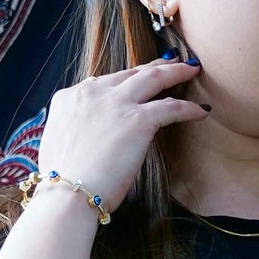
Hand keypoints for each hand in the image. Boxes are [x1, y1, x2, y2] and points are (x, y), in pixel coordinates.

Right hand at [36, 57, 209, 214]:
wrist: (66, 194)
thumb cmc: (61, 183)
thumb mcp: (57, 146)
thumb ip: (73, 133)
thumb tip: (85, 140)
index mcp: (69, 99)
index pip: (101, 83)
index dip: (123, 80)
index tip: (135, 80)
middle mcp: (92, 93)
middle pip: (129, 73)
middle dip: (152, 67)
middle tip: (169, 64)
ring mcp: (116, 104)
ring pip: (153, 77)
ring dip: (175, 72)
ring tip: (191, 70)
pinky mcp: (137, 120)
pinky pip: (171, 107)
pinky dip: (188, 108)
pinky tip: (201, 110)